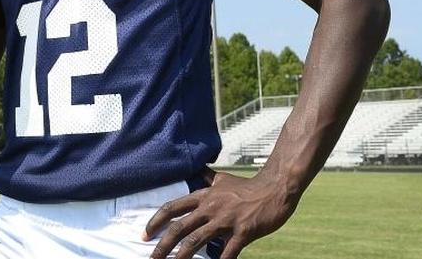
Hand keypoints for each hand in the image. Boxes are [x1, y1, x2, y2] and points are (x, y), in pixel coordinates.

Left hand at [144, 169, 297, 258]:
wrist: (276, 188)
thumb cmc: (248, 186)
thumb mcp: (222, 179)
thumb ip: (207, 178)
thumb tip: (196, 170)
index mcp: (204, 196)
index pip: (173, 208)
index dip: (155, 221)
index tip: (145, 234)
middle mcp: (211, 207)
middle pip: (180, 228)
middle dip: (162, 246)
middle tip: (151, 258)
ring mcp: (227, 220)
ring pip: (196, 241)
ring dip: (181, 257)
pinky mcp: (243, 231)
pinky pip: (228, 253)